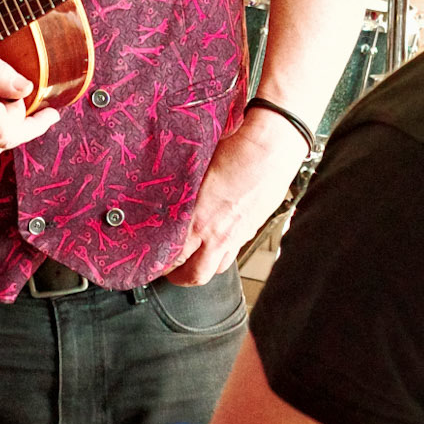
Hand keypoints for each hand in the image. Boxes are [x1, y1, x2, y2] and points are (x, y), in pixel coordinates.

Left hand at [167, 112, 307, 285]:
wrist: (272, 145)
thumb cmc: (236, 150)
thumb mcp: (195, 171)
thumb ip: (181, 193)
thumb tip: (163, 199)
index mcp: (200, 221)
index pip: (173, 259)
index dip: (159, 264)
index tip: (150, 261)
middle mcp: (219, 235)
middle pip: (195, 276)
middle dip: (178, 277)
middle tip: (167, 268)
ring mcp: (238, 235)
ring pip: (216, 268)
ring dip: (201, 267)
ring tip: (190, 258)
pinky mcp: (251, 229)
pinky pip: (233, 252)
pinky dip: (220, 253)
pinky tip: (214, 240)